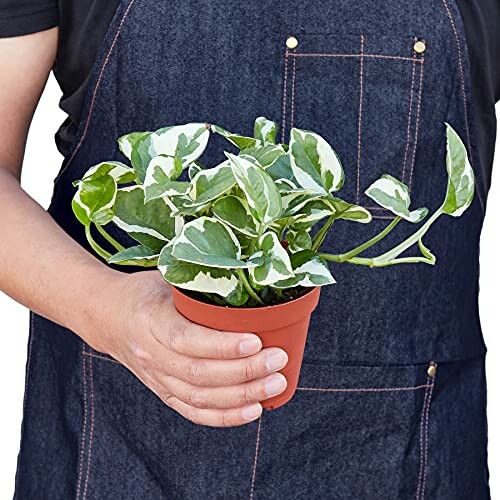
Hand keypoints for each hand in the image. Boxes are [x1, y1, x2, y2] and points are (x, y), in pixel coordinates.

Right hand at [89, 270, 287, 426]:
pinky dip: (225, 416)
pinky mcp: (163, 392)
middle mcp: (151, 354)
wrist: (110, 316)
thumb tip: (247, 278)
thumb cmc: (147, 293)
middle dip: (244, 371)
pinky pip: (193, 412)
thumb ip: (199, 284)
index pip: (186, 340)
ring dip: (241, 395)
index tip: (256, 341)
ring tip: (275, 383)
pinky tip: (253, 409)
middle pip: (198, 373)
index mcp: (150, 320)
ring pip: (200, 397)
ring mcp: (156, 377)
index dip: (223, 346)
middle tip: (278, 360)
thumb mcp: (167, 278)